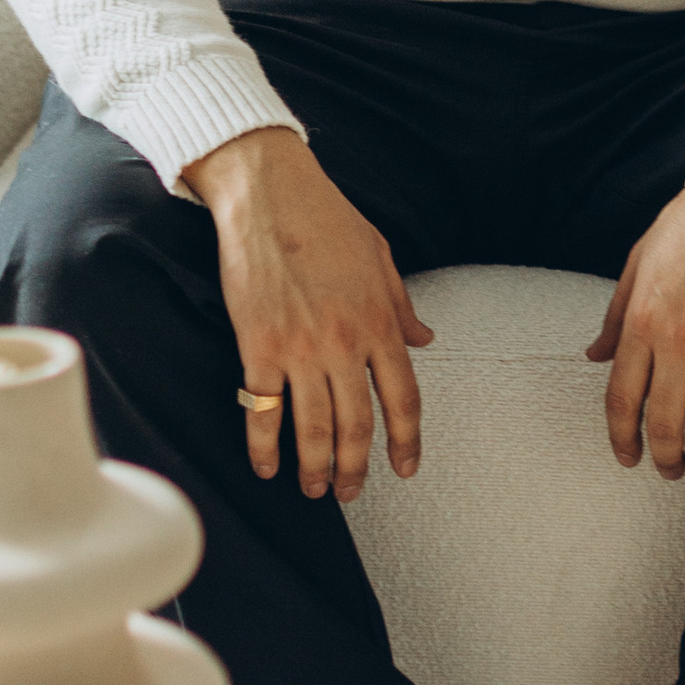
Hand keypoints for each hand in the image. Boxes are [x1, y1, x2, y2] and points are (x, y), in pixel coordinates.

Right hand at [186, 126, 432, 501]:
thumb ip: (401, 304)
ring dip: (315, 467)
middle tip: (349, 493)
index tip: (405, 469)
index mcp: (380, 321)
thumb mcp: (380, 256)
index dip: (406, 441)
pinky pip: (263, 410)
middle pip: (358, 425)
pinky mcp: (259, 346)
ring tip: (313, 488)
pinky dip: (265, 446)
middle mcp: (345, 342)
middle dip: (355, 468)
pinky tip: (267, 465)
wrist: (270, 192)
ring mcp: (301, 348)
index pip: (404, 398)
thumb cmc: (326, 217)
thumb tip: (425, 337)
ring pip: (314, 428)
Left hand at [585, 150, 684, 478]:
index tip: (627, 457)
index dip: (622, 437)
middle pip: (664, 422)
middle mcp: (677, 341)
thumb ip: (615, 320)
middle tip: (668, 472)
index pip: (622, 399)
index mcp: (641, 322)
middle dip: (663, 458)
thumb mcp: (636, 266)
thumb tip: (593, 357)